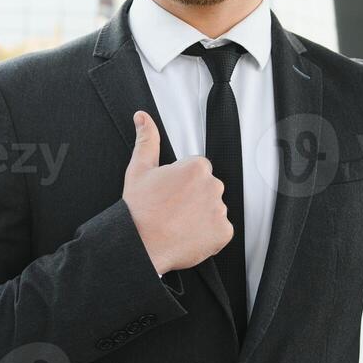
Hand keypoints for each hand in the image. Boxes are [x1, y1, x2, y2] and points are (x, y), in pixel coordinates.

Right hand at [122, 110, 232, 274]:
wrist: (139, 244)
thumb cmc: (139, 209)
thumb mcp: (139, 169)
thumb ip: (147, 140)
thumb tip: (143, 118)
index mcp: (197, 167)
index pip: (198, 170)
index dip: (182, 183)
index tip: (170, 194)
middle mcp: (213, 186)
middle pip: (208, 188)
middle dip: (194, 198)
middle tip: (172, 210)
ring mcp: (220, 210)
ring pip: (214, 209)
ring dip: (201, 215)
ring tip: (178, 224)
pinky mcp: (223, 233)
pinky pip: (220, 230)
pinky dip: (209, 235)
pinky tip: (188, 235)